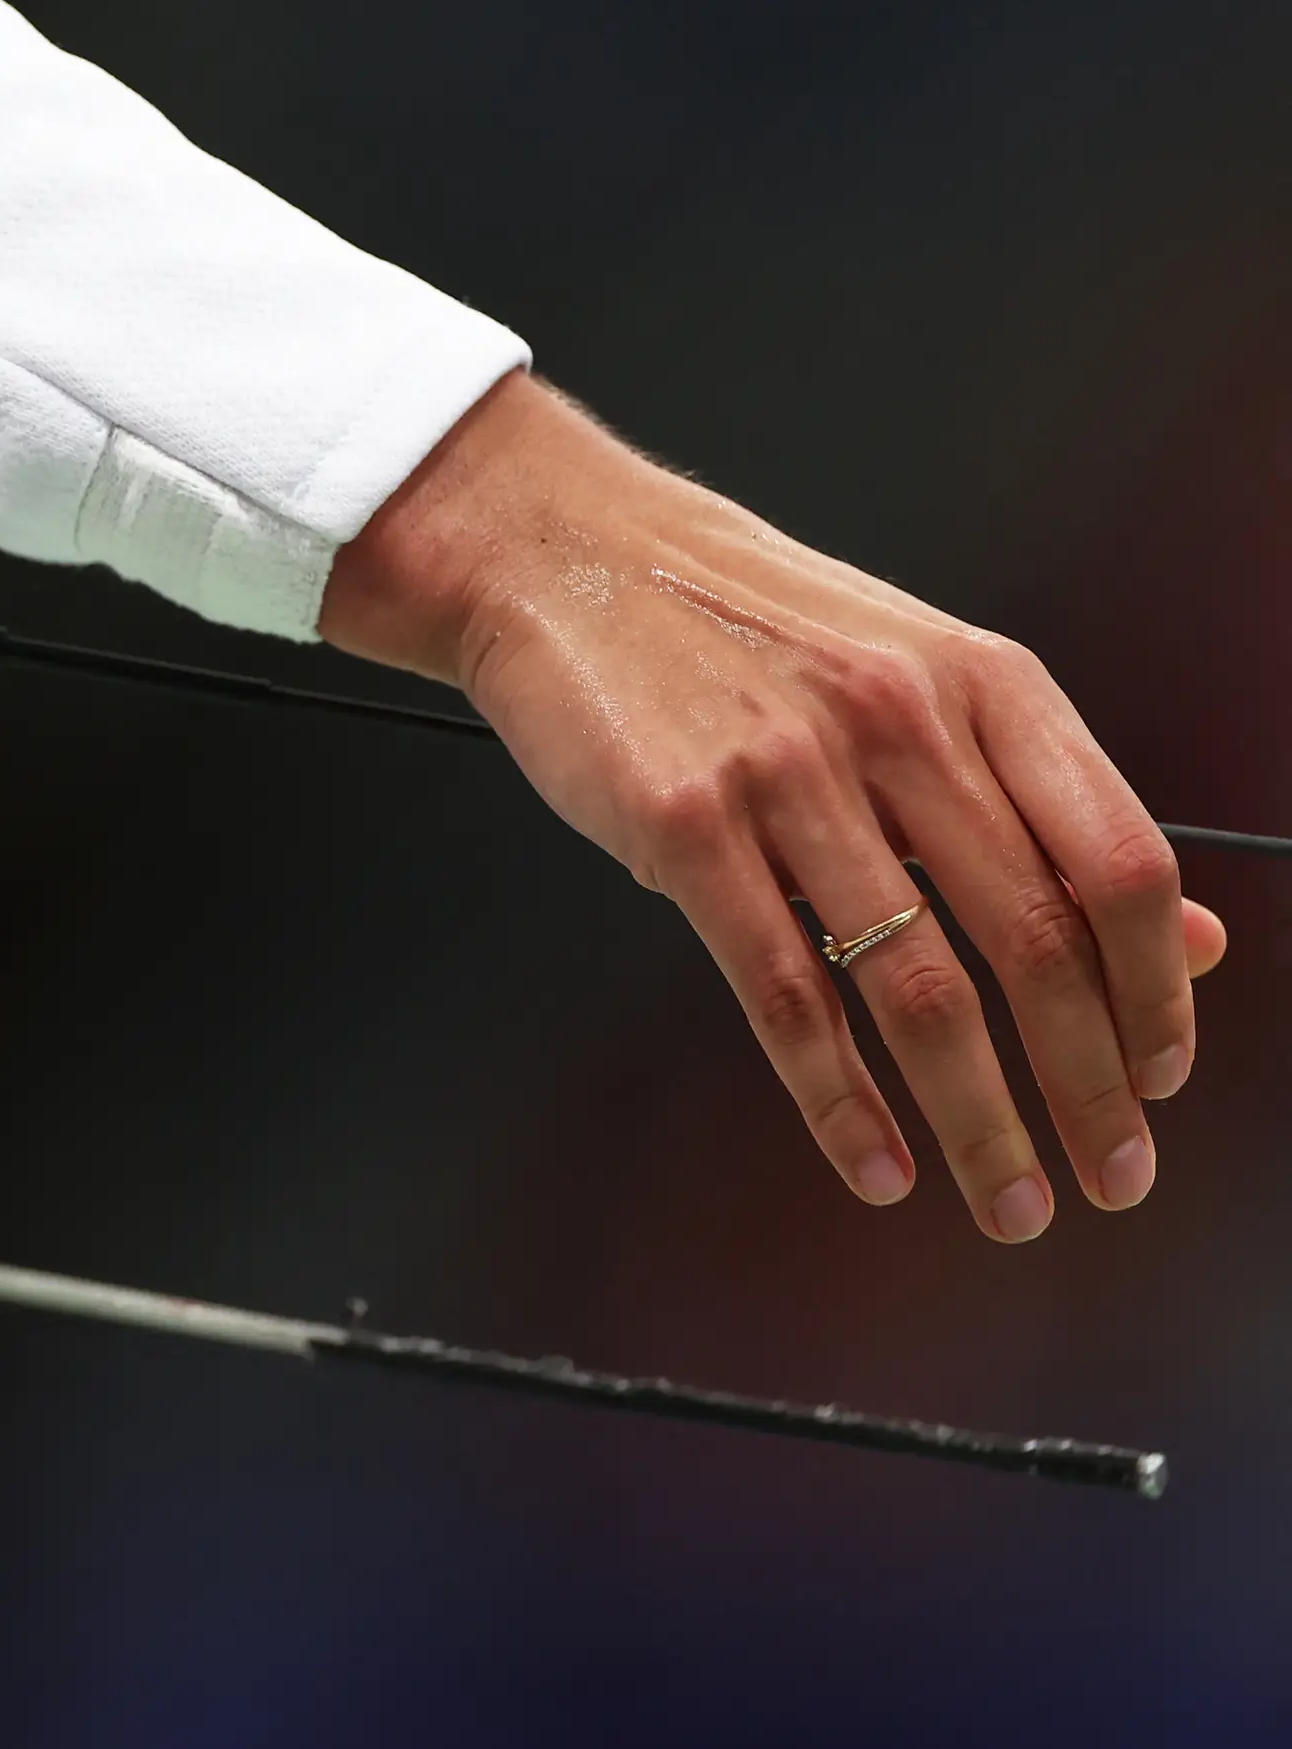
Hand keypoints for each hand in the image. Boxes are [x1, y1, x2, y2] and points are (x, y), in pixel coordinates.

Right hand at [321, 371, 1226, 1239]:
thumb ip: (1041, 805)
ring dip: (978, 1119)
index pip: (1119, 861)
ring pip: (918, 986)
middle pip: (1034, 942)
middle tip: (1108, 1175)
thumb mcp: (919, 678)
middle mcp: (900, 722)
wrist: (564, 553)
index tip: (1158, 1079)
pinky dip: (839, 1100)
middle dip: (1087, 1087)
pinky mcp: (682, 824)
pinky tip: (872, 1157)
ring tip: (1004, 1196)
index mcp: (982, 683)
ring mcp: (788, 774)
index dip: (1154, 991)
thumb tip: (1183, 943)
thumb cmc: (739, 622)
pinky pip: (784, 993)